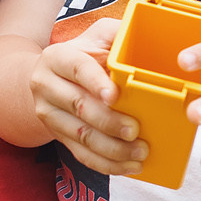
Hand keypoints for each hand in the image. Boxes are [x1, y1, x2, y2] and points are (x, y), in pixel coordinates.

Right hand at [27, 19, 148, 175]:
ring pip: (80, 135)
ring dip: (112, 149)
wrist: (49, 78)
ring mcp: (48, 114)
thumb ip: (120, 34)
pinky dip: (106, 164)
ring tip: (140, 153)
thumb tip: (154, 38)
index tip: (115, 95)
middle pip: (78, 106)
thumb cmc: (85, 54)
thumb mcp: (97, 36)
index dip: (95, 82)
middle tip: (136, 132)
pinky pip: (80, 154)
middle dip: (109, 122)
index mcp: (58, 57)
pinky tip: (129, 166)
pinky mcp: (56, 136)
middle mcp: (46, 85)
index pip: (77, 68)